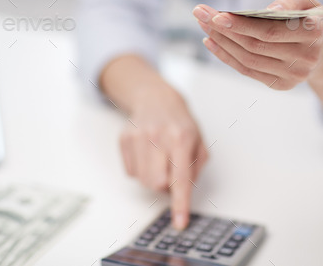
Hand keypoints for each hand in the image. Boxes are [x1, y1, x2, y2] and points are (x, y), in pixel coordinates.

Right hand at [119, 84, 207, 229]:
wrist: (155, 99)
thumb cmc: (179, 123)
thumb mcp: (198, 141)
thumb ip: (196, 167)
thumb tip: (184, 190)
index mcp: (181, 138)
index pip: (181, 178)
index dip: (180, 203)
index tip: (179, 222)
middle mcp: (158, 137)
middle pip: (158, 183)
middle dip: (166, 184)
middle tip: (171, 169)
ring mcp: (138, 137)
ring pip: (143, 181)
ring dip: (153, 178)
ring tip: (159, 160)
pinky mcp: (124, 140)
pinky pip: (131, 172)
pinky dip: (141, 170)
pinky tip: (147, 154)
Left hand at [192, 0, 322, 89]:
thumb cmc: (308, 17)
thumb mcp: (306, 0)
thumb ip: (290, 0)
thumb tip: (269, 10)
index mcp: (314, 33)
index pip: (270, 31)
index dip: (242, 25)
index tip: (216, 15)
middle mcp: (305, 58)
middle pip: (255, 45)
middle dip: (223, 30)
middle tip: (200, 14)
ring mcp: (293, 75)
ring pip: (248, 59)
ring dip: (221, 42)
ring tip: (203, 25)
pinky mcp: (281, 85)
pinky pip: (247, 70)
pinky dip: (226, 56)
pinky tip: (210, 42)